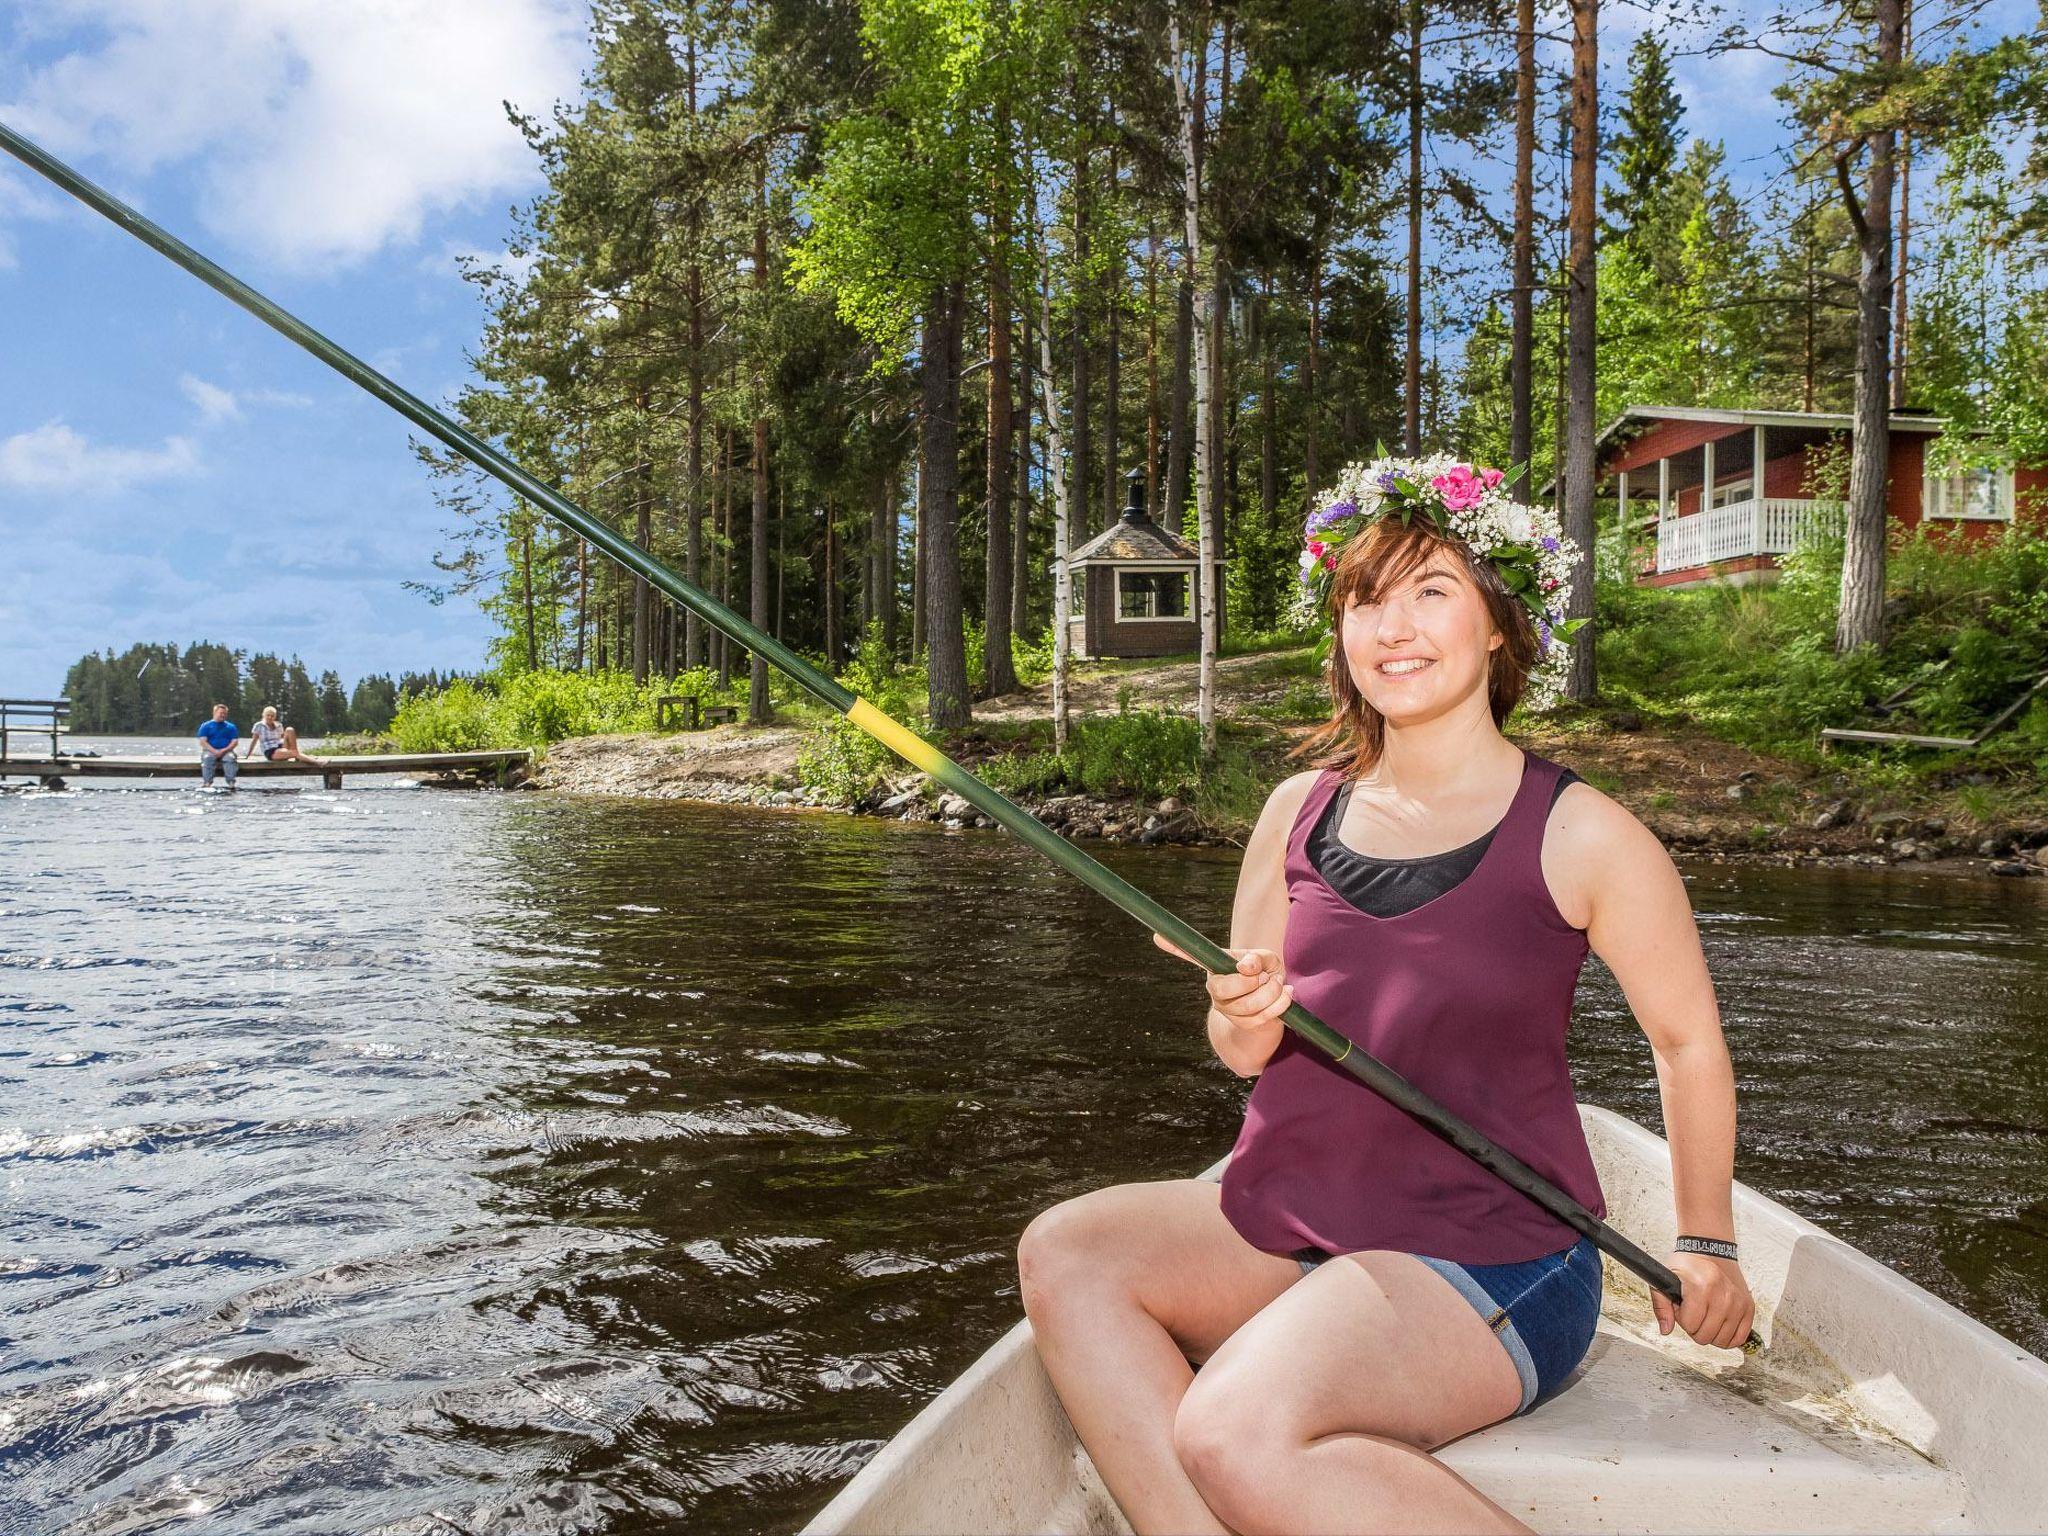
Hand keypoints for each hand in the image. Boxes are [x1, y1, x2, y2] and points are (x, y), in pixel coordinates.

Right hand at [1152, 934, 1293, 1031]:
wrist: (1274, 1003)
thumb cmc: (1266, 973)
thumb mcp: (1266, 959)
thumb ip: (1257, 958)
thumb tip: (1245, 966)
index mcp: (1216, 968)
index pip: (1191, 956)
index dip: (1174, 947)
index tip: (1157, 936)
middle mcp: (1215, 990)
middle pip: (1223, 988)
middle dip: (1252, 981)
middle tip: (1265, 975)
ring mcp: (1227, 1010)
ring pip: (1249, 1004)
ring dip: (1272, 991)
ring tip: (1277, 984)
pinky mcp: (1244, 1025)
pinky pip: (1263, 1016)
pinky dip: (1280, 1004)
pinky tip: (1285, 995)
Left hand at [1653, 1250, 1754, 1349]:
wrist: (1709, 1250)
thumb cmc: (1687, 1266)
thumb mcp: (1664, 1280)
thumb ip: (1661, 1307)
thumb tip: (1666, 1330)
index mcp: (1700, 1287)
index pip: (1690, 1325)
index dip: (1682, 1319)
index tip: (1683, 1306)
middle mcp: (1722, 1295)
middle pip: (1706, 1336)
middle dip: (1695, 1328)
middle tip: (1694, 1311)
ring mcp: (1738, 1302)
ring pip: (1723, 1341)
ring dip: (1711, 1333)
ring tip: (1706, 1315)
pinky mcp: (1749, 1307)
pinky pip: (1740, 1338)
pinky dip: (1728, 1337)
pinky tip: (1720, 1324)